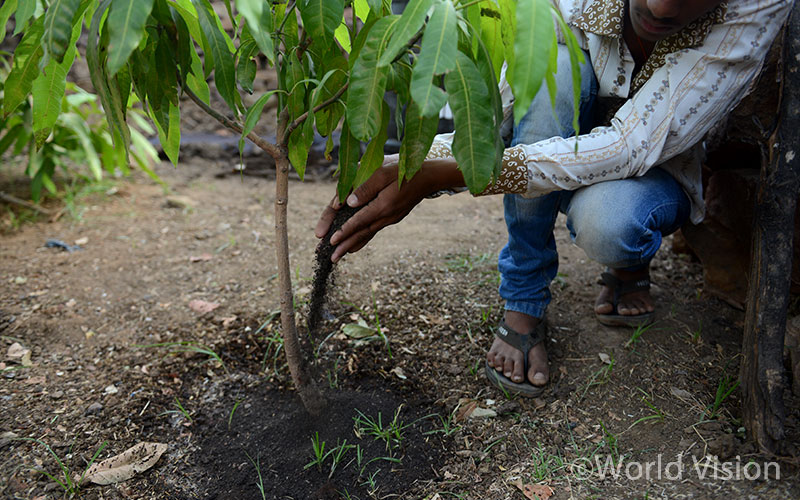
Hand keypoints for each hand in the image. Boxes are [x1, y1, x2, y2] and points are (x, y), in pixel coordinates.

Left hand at [314, 154, 461, 261]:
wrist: (429, 177)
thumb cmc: (404, 171)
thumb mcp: (383, 173)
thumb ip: (365, 188)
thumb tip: (348, 202)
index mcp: (382, 206)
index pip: (359, 221)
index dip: (344, 231)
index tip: (331, 241)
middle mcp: (386, 216)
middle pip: (361, 233)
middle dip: (344, 246)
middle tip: (331, 258)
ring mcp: (390, 219)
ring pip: (366, 234)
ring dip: (351, 245)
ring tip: (338, 257)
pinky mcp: (392, 217)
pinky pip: (373, 230)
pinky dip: (362, 240)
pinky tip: (354, 247)